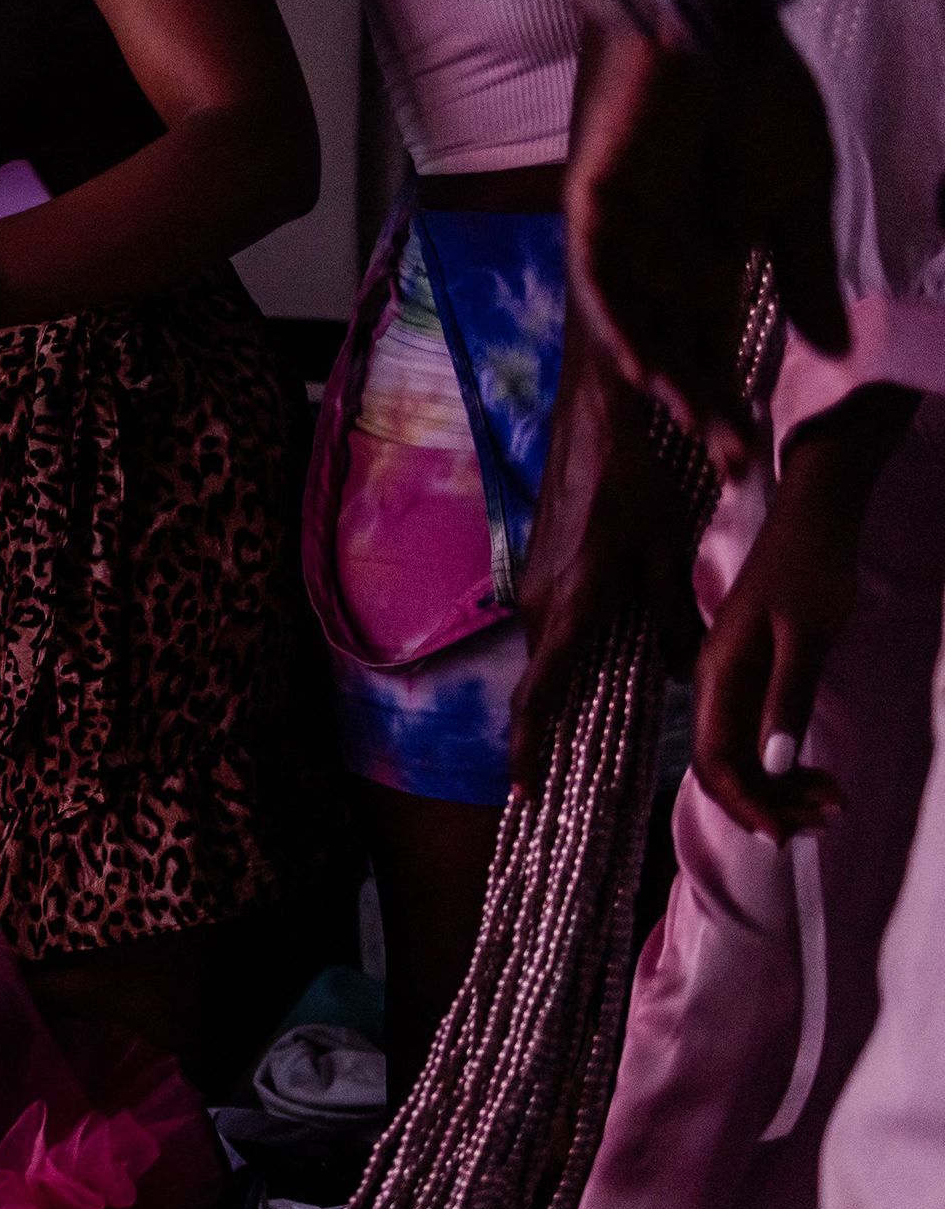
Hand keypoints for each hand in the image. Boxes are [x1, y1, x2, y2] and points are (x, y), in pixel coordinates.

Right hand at [509, 358, 703, 781]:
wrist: (597, 413)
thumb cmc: (635, 478)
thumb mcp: (668, 551)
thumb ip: (673, 618)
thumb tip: (684, 673)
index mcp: (567, 610)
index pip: (535, 700)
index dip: (528, 752)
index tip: (524, 794)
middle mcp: (539, 604)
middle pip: (546, 679)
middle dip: (563, 719)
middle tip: (589, 755)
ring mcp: (535, 583)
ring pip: (556, 647)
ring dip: (579, 673)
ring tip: (615, 691)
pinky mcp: (541, 563)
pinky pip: (557, 620)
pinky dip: (581, 640)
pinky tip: (617, 631)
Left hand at [566, 26, 846, 477]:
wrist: (720, 31)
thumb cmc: (757, 103)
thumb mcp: (796, 198)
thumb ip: (803, 271)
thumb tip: (827, 346)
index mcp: (700, 265)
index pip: (713, 350)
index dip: (730, 404)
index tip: (756, 459)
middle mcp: (651, 265)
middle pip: (672, 352)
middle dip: (701, 408)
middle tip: (731, 462)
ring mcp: (616, 242)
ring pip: (630, 326)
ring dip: (662, 375)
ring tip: (694, 419)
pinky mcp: (589, 211)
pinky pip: (602, 274)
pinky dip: (627, 314)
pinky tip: (650, 358)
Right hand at [688, 480, 857, 839]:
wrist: (816, 514)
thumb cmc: (812, 565)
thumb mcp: (807, 636)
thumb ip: (787, 700)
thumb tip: (773, 766)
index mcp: (716, 676)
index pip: (713, 762)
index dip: (746, 804)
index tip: (787, 835)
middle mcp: (714, 685)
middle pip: (725, 768)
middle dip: (770, 804)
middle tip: (826, 821)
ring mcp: (732, 683)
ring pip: (743, 757)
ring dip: (782, 789)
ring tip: (833, 802)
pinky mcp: (754, 677)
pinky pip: (758, 736)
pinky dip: (787, 763)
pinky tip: (820, 773)